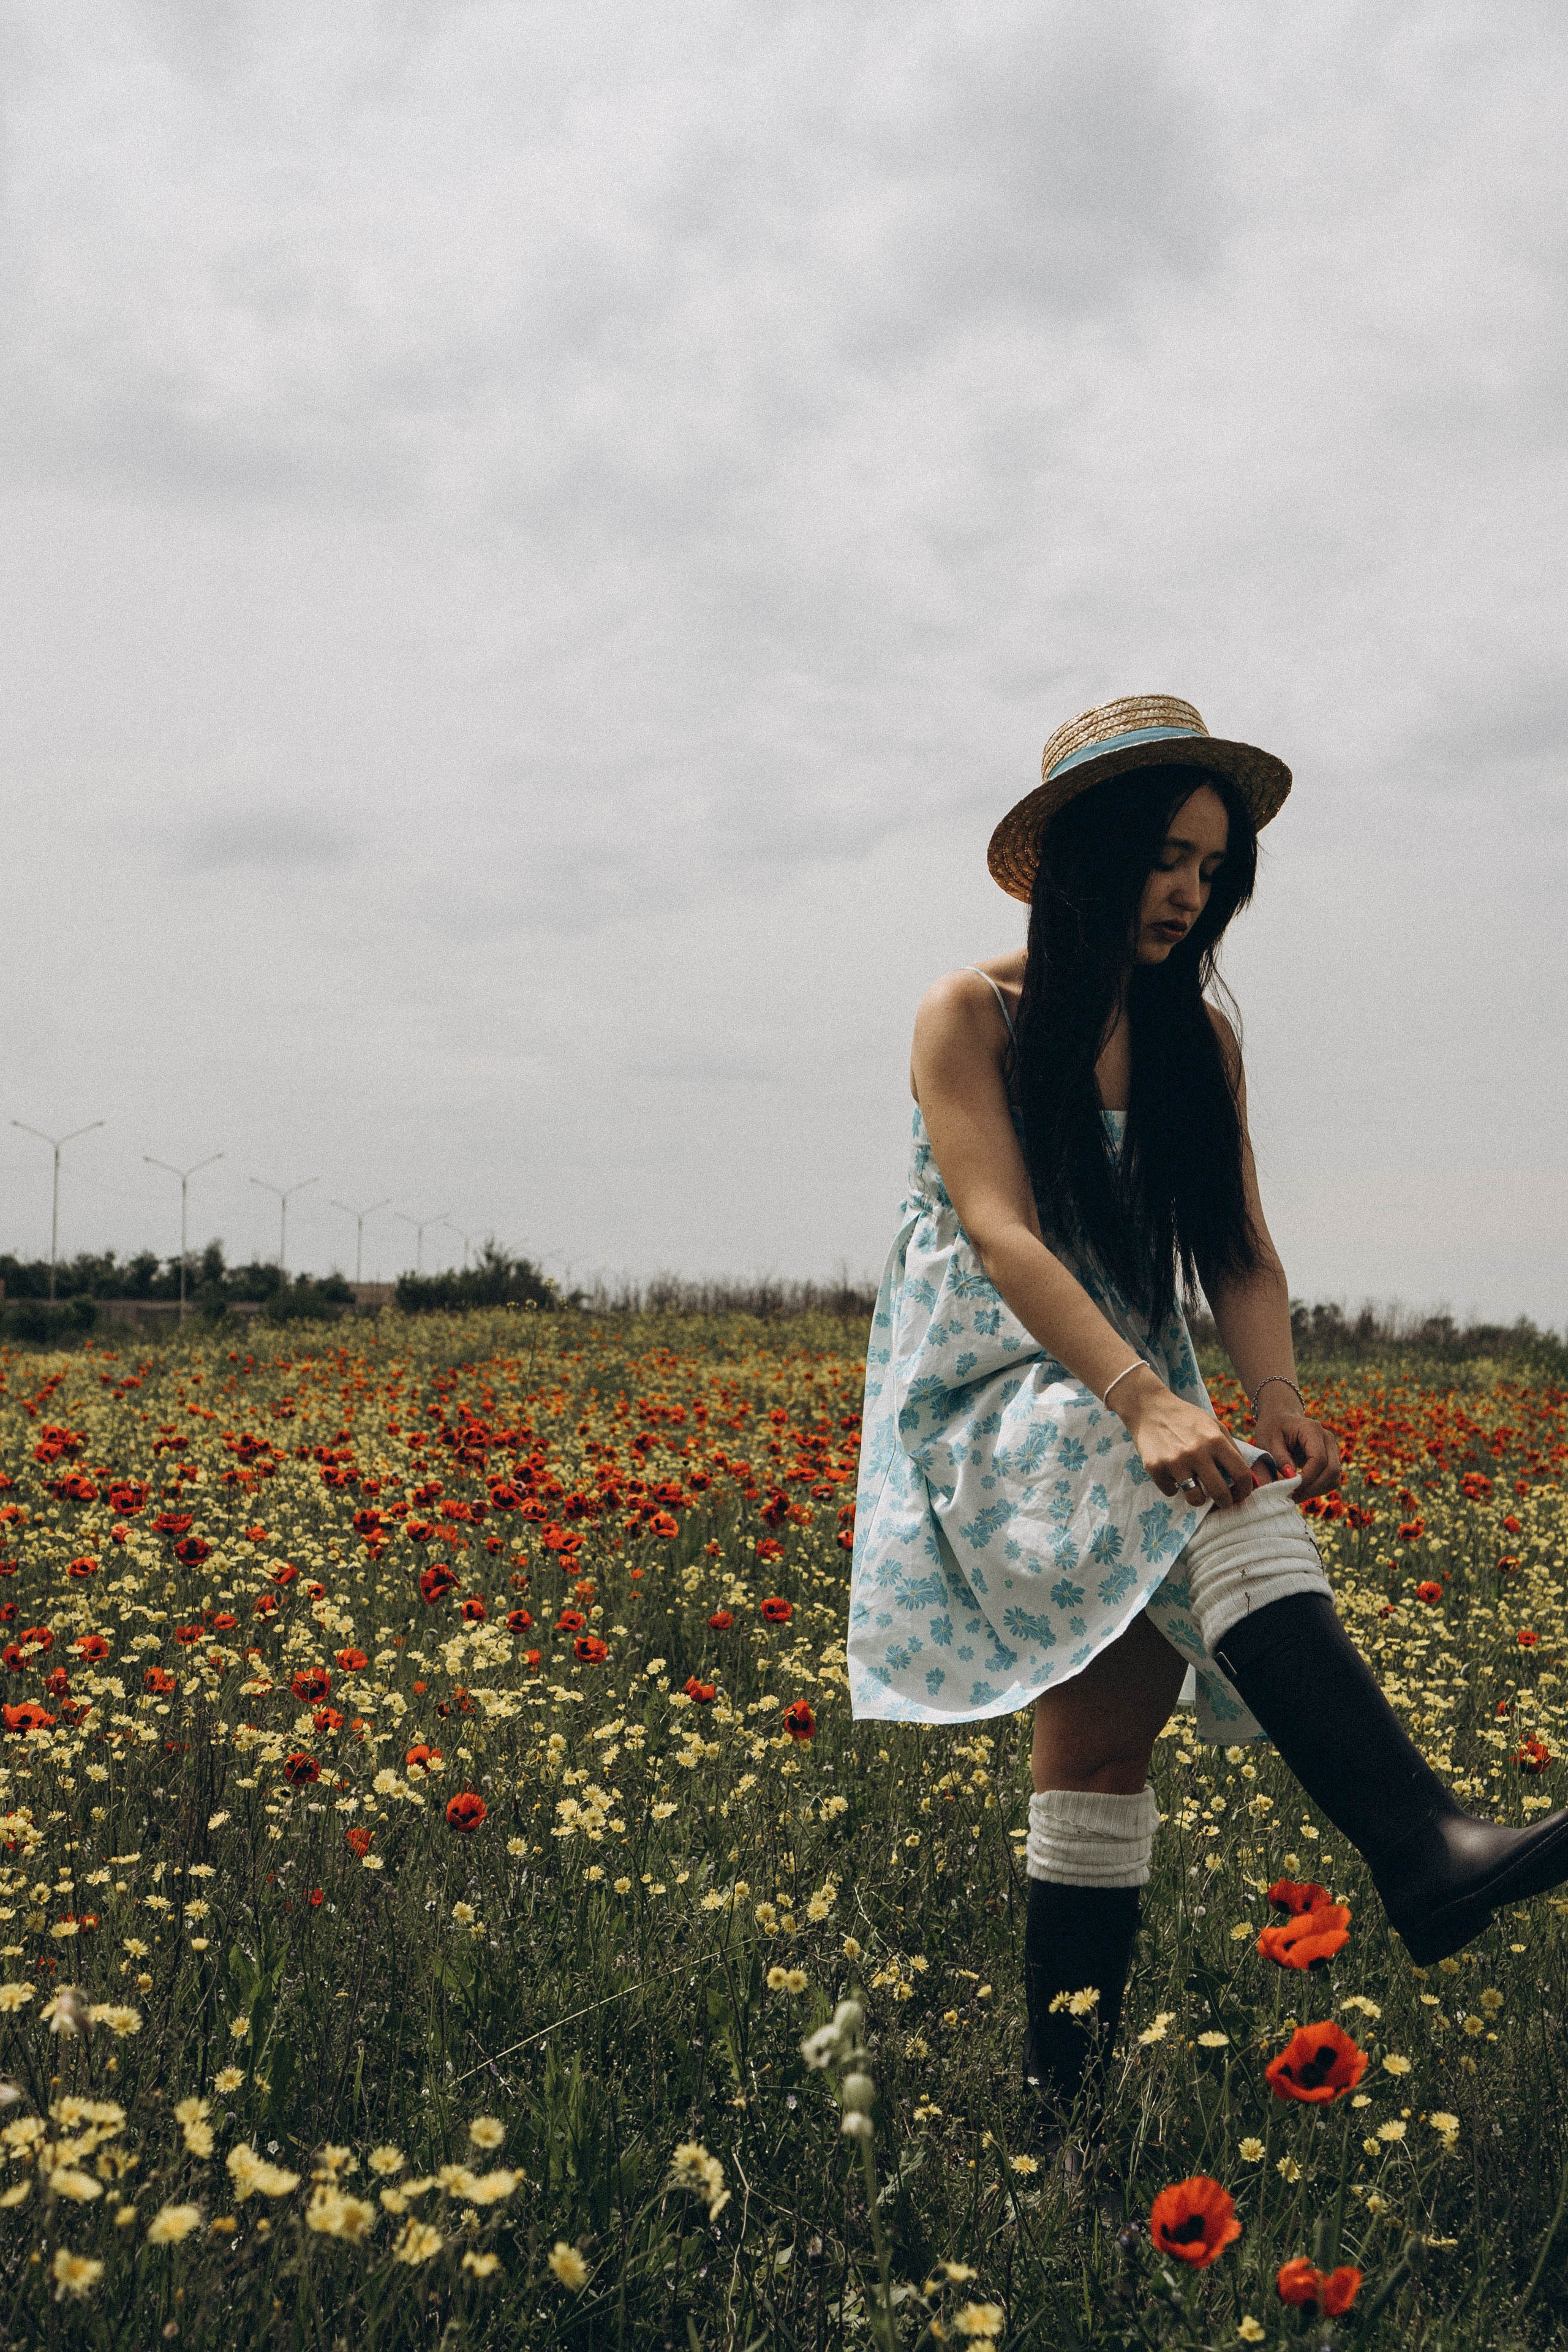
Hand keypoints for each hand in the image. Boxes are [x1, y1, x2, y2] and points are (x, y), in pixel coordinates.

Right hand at [1119, 1374, 1255, 1508]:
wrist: (1150, 1408)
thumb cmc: (1187, 1419)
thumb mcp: (1214, 1426)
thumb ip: (1231, 1449)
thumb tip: (1246, 1479)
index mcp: (1215, 1440)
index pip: (1240, 1474)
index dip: (1245, 1490)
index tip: (1241, 1494)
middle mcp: (1196, 1451)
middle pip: (1220, 1492)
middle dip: (1225, 1502)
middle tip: (1223, 1502)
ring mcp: (1175, 1461)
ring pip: (1195, 1499)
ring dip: (1198, 1499)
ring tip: (1196, 1490)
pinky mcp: (1155, 1467)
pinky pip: (1170, 1491)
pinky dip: (1173, 1487)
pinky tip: (1171, 1474)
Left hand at [1254, 1407, 1339, 1499]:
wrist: (1280, 1420)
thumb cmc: (1272, 1429)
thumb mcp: (1268, 1441)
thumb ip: (1280, 1458)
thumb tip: (1292, 1477)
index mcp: (1312, 1430)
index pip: (1319, 1459)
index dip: (1307, 1477)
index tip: (1290, 1488)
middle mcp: (1327, 1438)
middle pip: (1332, 1469)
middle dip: (1313, 1487)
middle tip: (1293, 1496)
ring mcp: (1332, 1449)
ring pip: (1335, 1477)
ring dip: (1317, 1490)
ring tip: (1296, 1494)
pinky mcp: (1331, 1459)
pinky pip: (1332, 1478)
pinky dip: (1319, 1488)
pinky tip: (1302, 1490)